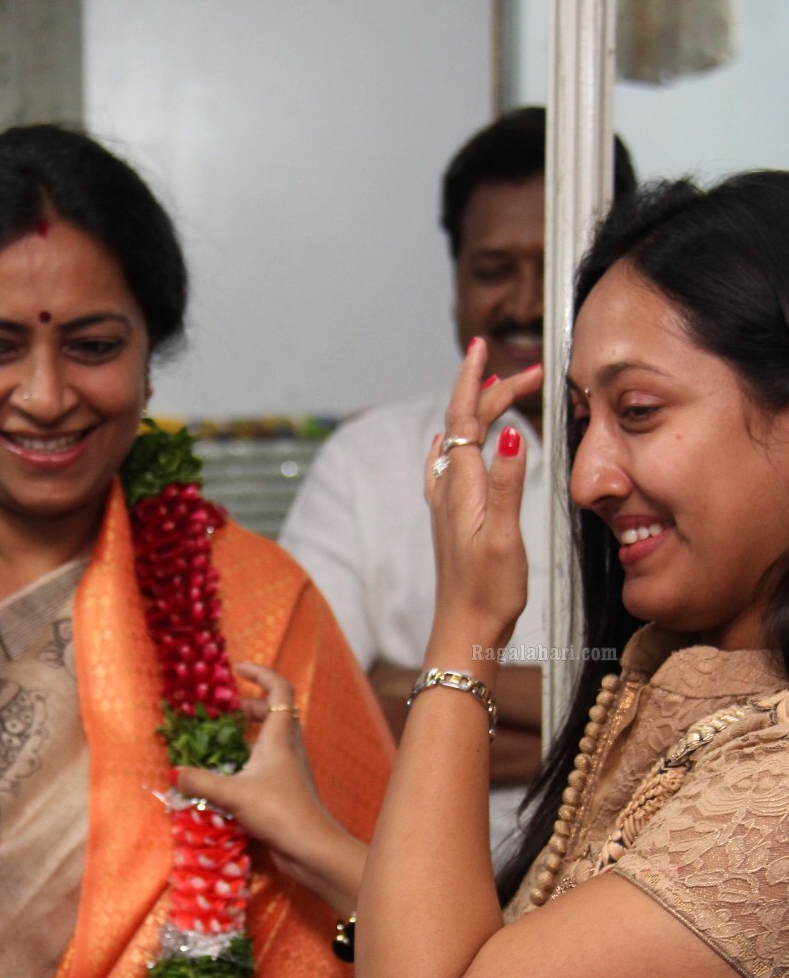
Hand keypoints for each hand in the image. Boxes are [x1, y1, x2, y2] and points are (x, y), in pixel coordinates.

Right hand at [175, 663, 365, 914]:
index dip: (261, 673)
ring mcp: (288, 770)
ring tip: (221, 740)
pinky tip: (228, 775)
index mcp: (280, 736)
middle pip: (274, 712)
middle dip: (250, 705)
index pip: (279, 689)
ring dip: (248, 733)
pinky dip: (248, 759)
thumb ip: (201, 782)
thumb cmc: (280, 811)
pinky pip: (266, 763)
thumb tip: (175, 772)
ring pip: (271, 739)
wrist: (311, 849)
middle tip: (224, 711)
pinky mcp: (285, 790)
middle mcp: (288, 748)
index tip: (237, 669)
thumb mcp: (234, 793)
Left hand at [426, 341, 542, 657]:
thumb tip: (505, 432)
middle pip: (463, 425)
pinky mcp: (451, 519)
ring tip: (503, 392)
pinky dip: (461, 441)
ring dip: (480, 412)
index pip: (463, 418)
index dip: (474, 380)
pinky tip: (455, 446)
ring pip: (458, 442)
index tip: (484, 346)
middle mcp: (447, 490)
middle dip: (492, 391)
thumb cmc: (488, 593)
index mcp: (461, 488)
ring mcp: (446, 505)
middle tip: (531, 373)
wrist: (464, 630)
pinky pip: (451, 465)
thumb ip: (506, 484)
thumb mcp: (505, 537)